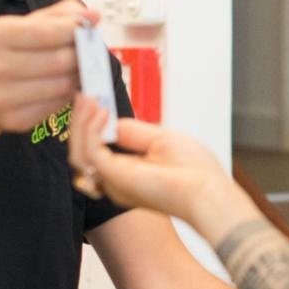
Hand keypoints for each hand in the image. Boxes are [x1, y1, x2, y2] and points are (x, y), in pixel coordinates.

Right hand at [0, 0, 96, 133]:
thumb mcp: (18, 26)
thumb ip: (56, 18)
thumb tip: (93, 16)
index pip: (47, 32)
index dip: (75, 30)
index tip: (89, 28)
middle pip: (59, 61)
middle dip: (82, 55)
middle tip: (89, 52)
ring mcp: (1, 97)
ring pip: (62, 86)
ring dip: (79, 77)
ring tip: (79, 69)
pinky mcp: (13, 120)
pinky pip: (56, 106)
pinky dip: (68, 95)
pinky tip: (64, 86)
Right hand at [69, 99, 254, 239]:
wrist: (208, 192)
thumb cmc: (196, 173)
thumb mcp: (161, 140)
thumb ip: (132, 132)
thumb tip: (110, 120)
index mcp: (127, 175)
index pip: (95, 151)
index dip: (90, 126)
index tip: (91, 100)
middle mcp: (115, 181)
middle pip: (82, 151)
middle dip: (81, 121)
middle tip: (84, 96)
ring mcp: (113, 182)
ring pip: (79, 153)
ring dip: (81, 123)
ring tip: (88, 101)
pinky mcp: (115, 178)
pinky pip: (89, 152)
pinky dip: (90, 130)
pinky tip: (100, 113)